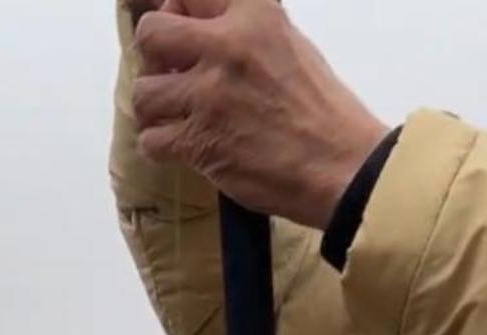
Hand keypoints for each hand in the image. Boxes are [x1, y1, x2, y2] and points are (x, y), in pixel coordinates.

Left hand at [130, 0, 389, 231]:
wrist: (342, 167)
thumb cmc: (325, 113)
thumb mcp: (291, 45)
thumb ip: (248, 31)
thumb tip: (206, 28)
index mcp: (253, 13)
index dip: (178, 12)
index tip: (184, 33)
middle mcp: (225, 46)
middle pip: (152, 33)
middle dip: (154, 55)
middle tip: (170, 75)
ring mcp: (208, 95)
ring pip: (144, 92)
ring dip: (154, 107)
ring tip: (174, 117)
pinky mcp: (199, 142)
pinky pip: (151, 139)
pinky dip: (161, 146)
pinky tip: (181, 147)